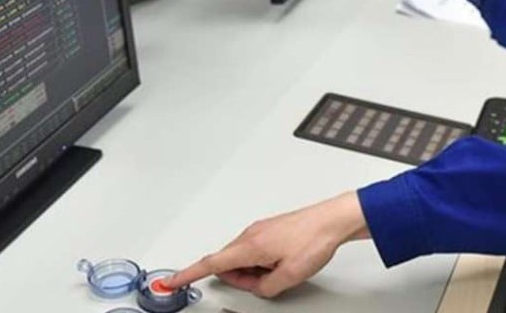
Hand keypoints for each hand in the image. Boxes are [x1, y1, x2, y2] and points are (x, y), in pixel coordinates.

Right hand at [162, 193, 370, 297]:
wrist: (334, 219)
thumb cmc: (314, 239)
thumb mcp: (288, 276)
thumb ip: (265, 286)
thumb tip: (258, 286)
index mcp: (249, 245)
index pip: (210, 263)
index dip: (188, 274)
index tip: (171, 280)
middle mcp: (251, 234)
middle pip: (229, 262)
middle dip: (240, 278)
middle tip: (266, 283)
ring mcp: (261, 229)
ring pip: (245, 256)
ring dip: (255, 269)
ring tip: (282, 269)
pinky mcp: (272, 228)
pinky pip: (258, 249)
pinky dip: (263, 260)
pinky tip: (284, 261)